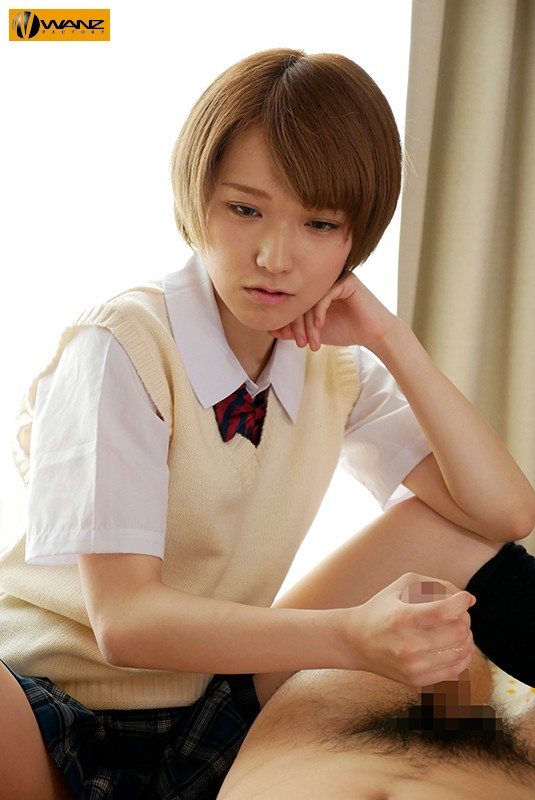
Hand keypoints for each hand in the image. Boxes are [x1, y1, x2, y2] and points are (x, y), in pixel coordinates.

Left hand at [269, 272, 397, 350]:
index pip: (291, 301)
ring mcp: (335, 278)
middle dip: (297, 325)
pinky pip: (325, 295)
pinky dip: (319, 313)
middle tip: (299, 343)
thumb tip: (270, 329)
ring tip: (311, 341)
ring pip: (310, 298)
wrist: (373, 334)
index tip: (284, 337)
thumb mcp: (313, 332)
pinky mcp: (347, 281)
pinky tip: (321, 327)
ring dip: (308, 324)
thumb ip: (293, 330)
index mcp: (313, 289)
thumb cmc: (345, 330)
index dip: (286, 320)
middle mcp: (322, 281)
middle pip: (299, 299)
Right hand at [343, 573, 475, 686]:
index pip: (443, 612)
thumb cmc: (382, 608)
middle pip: (458, 632)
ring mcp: (413, 667)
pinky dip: (462, 656)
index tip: (464, 598)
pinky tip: (456, 645)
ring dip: (467, 638)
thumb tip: (469, 600)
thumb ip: (436, 585)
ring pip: (461, 652)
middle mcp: (407, 646)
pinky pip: (455, 671)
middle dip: (465, 618)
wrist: (356, 642)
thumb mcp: (402, 586)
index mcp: (401, 619)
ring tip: (459, 629)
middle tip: (459, 614)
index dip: (461, 602)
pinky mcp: (417, 681)